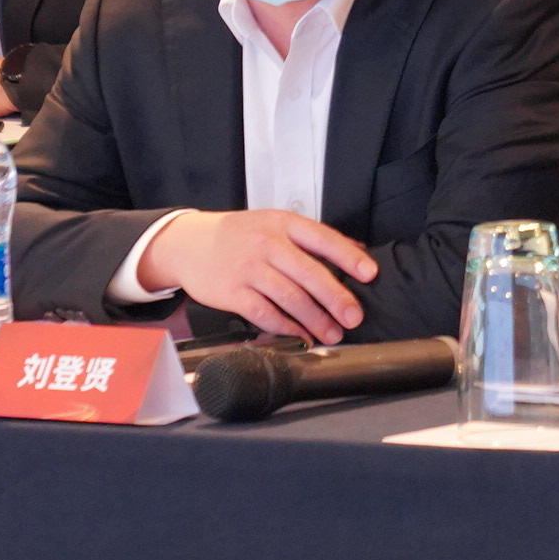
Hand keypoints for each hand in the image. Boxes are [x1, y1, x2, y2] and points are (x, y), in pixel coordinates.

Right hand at [149, 209, 374, 339]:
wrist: (189, 242)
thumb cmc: (239, 235)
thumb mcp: (274, 224)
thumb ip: (310, 238)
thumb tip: (356, 251)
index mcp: (283, 224)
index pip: (323, 238)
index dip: (349, 257)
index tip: (370, 274)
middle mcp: (267, 244)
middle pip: (309, 273)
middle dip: (336, 298)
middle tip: (354, 316)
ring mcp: (249, 269)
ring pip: (290, 297)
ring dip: (315, 319)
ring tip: (333, 333)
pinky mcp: (232, 292)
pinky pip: (265, 313)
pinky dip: (287, 327)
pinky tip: (301, 336)